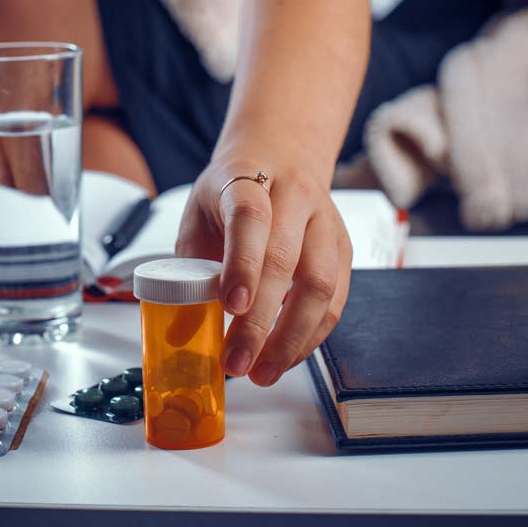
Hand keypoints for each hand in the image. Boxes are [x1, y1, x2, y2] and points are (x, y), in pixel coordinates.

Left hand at [175, 152, 352, 385]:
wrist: (279, 155)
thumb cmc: (230, 192)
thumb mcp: (198, 214)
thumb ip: (190, 267)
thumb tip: (183, 331)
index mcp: (248, 179)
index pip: (250, 219)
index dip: (242, 263)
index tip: (230, 305)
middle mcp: (295, 196)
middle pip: (286, 260)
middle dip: (260, 321)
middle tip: (236, 361)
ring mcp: (326, 222)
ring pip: (321, 284)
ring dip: (291, 338)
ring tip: (261, 372)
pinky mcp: (344, 248)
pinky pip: (336, 299)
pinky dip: (311, 336)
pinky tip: (285, 356)